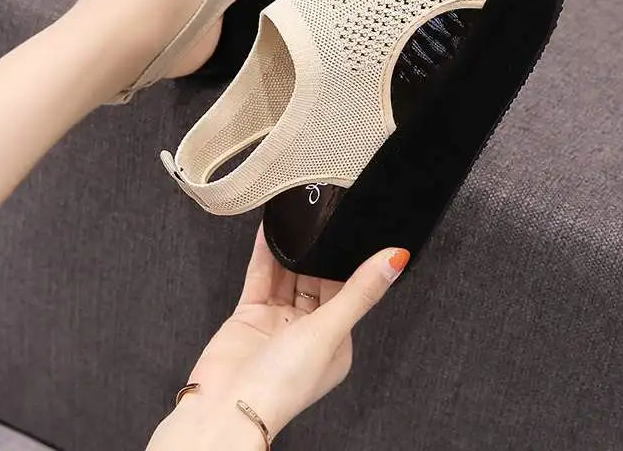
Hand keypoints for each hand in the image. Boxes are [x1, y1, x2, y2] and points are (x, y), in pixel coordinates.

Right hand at [149, 224, 408, 448]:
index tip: (351, 230)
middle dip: (317, 253)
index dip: (348, 261)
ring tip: (298, 216)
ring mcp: (276, 323)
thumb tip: (396, 259)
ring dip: (291, 249)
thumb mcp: (329, 330)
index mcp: (335, 343)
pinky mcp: (249, 315)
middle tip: (322, 216)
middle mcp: (307, 332)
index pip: (346, 291)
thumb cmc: (282, 383)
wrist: (226, 406)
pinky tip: (270, 231)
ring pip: (287, 275)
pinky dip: (265, 253)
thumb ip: (360, 291)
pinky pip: (260, 276)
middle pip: (315, 281)